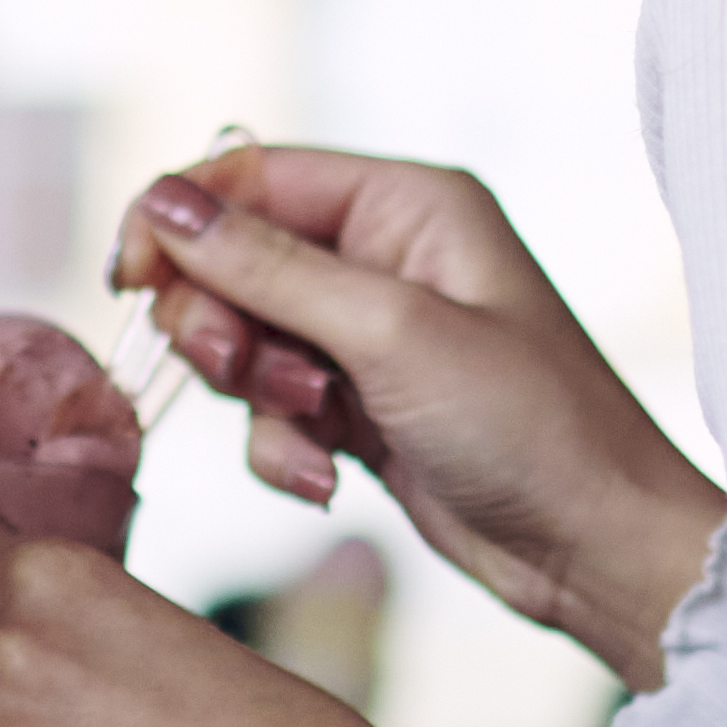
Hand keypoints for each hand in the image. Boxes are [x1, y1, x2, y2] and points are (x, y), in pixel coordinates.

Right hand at [106, 143, 723, 672]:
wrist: (595, 551)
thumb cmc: (530, 427)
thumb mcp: (390, 334)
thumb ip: (268, 269)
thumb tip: (165, 203)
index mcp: (408, 204)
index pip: (253, 175)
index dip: (181, 220)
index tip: (131, 278)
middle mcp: (385, 257)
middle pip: (231, 261)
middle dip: (223, 325)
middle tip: (241, 372)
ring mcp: (369, 336)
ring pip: (243, 342)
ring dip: (258, 397)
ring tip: (316, 433)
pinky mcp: (359, 408)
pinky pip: (271, 410)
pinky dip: (282, 447)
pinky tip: (327, 479)